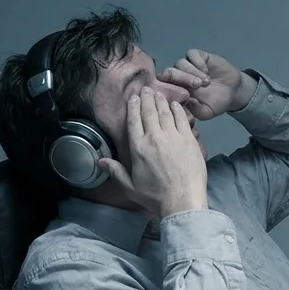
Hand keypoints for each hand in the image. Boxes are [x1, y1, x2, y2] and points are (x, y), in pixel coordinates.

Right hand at [97, 88, 207, 217]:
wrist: (182, 200)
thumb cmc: (155, 197)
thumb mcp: (130, 187)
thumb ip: (116, 171)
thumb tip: (99, 161)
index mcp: (138, 148)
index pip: (133, 121)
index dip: (133, 106)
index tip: (134, 98)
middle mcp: (154, 138)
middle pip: (149, 112)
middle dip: (146, 98)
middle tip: (146, 89)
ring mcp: (173, 137)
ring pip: (165, 112)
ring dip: (161, 101)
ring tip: (158, 93)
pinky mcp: (189, 139)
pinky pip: (182, 119)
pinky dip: (178, 109)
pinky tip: (176, 104)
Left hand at [156, 49, 256, 120]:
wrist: (234, 90)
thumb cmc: (217, 102)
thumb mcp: (206, 112)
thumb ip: (194, 109)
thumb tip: (184, 101)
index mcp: (176, 91)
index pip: (163, 87)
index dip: (165, 89)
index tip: (175, 94)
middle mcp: (178, 77)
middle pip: (169, 73)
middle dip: (181, 78)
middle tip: (197, 86)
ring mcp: (187, 65)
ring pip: (180, 64)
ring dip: (192, 72)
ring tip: (206, 82)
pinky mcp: (198, 56)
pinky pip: (191, 55)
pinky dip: (197, 63)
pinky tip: (206, 71)